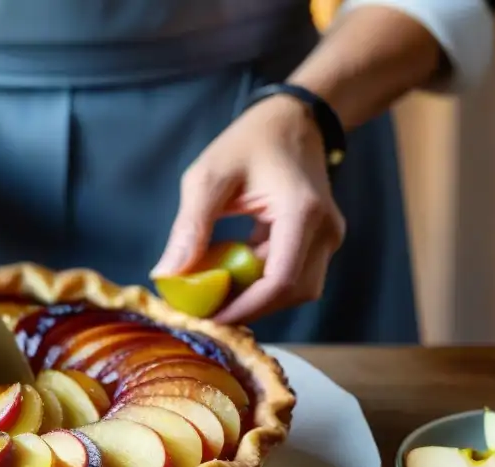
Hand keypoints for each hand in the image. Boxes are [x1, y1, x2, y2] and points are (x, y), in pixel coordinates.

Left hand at [151, 94, 345, 325]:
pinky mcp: (319, 241)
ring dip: (255, 297)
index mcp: (302, 213)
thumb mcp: (209, 178)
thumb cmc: (249, 142)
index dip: (244, 308)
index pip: (280, 281)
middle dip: (248, 307)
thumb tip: (167, 275)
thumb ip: (190, 227)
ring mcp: (327, 237)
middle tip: (204, 311)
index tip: (208, 319)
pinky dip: (260, 283)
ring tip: (214, 293)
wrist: (293, 120)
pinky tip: (228, 275)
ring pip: (295, 290)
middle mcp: (325, 230)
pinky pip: (292, 275)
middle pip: (290, 293)